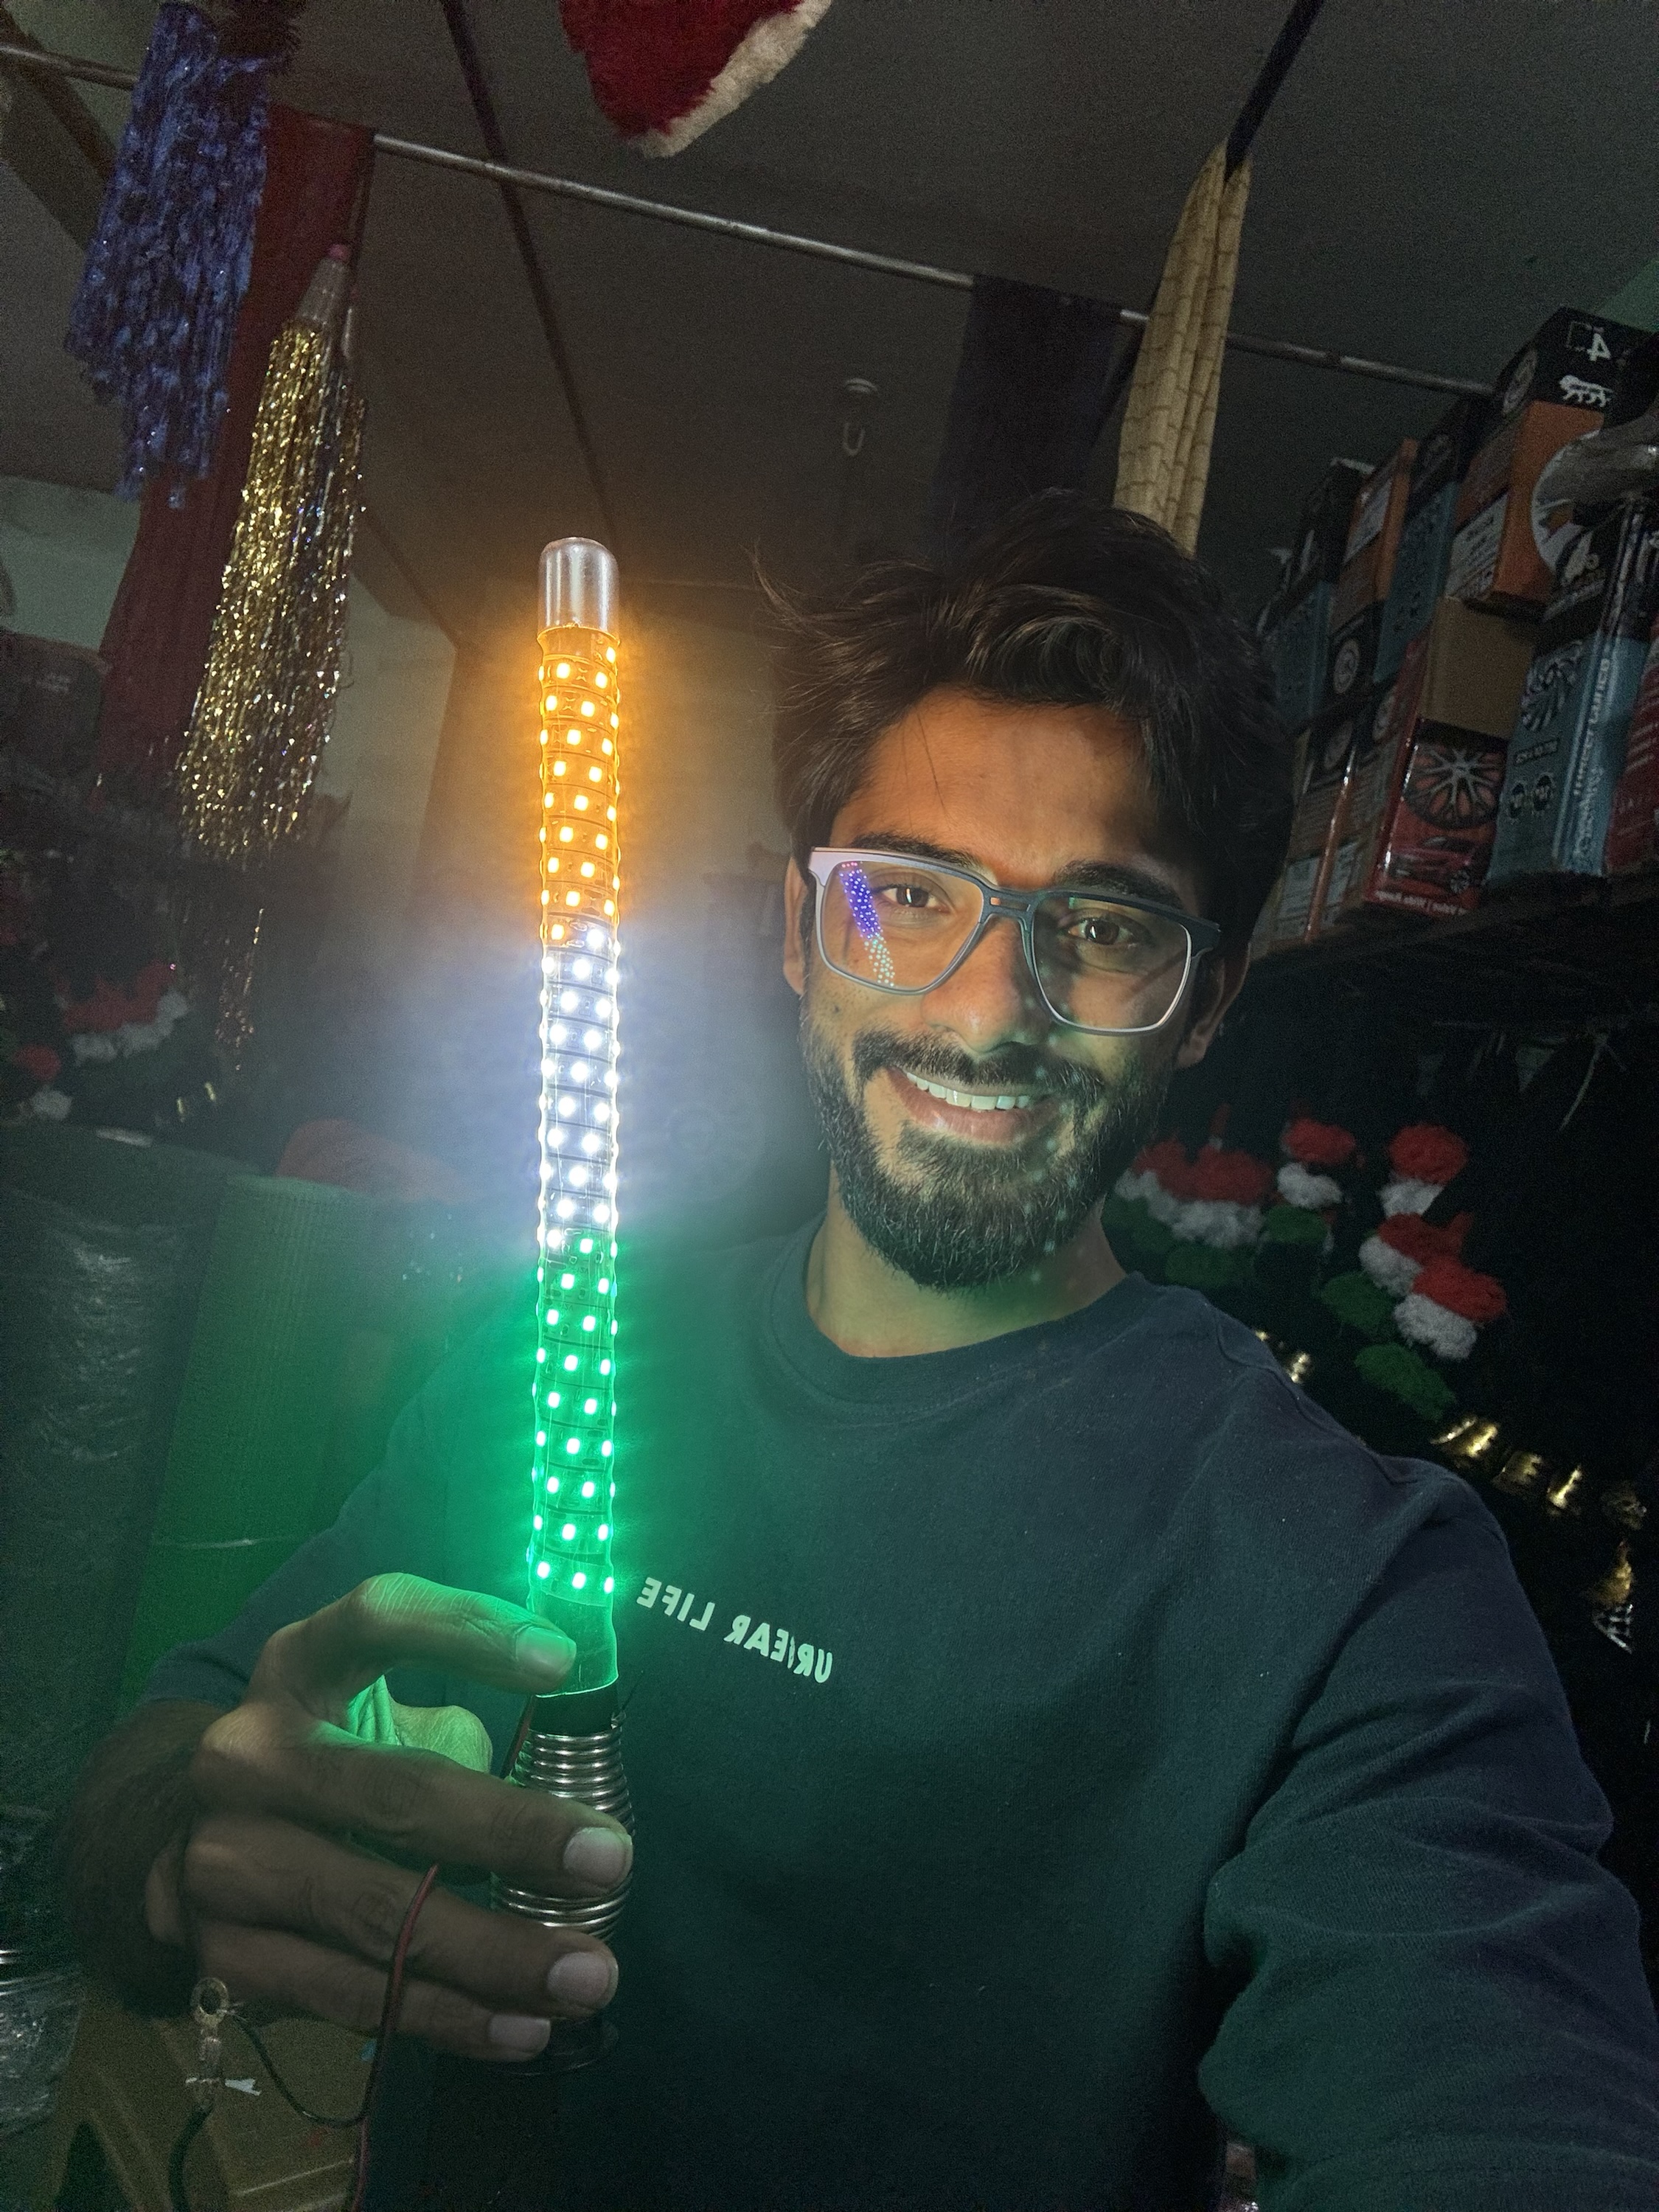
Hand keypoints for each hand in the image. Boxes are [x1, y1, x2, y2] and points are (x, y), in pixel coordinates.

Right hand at [145, 1574, 631, 2061]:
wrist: (177, 1836)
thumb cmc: (326, 1754)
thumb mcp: (374, 1709)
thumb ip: (459, 1730)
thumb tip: (575, 1780)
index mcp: (298, 1665)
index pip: (378, 1619)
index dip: (465, 1630)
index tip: (561, 1662)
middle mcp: (248, 1753)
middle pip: (391, 1791)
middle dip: (512, 1831)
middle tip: (611, 1860)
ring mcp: (225, 1858)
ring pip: (377, 1911)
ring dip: (497, 1952)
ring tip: (589, 1974)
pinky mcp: (223, 1953)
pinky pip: (350, 1995)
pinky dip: (446, 2017)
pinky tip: (524, 2029)